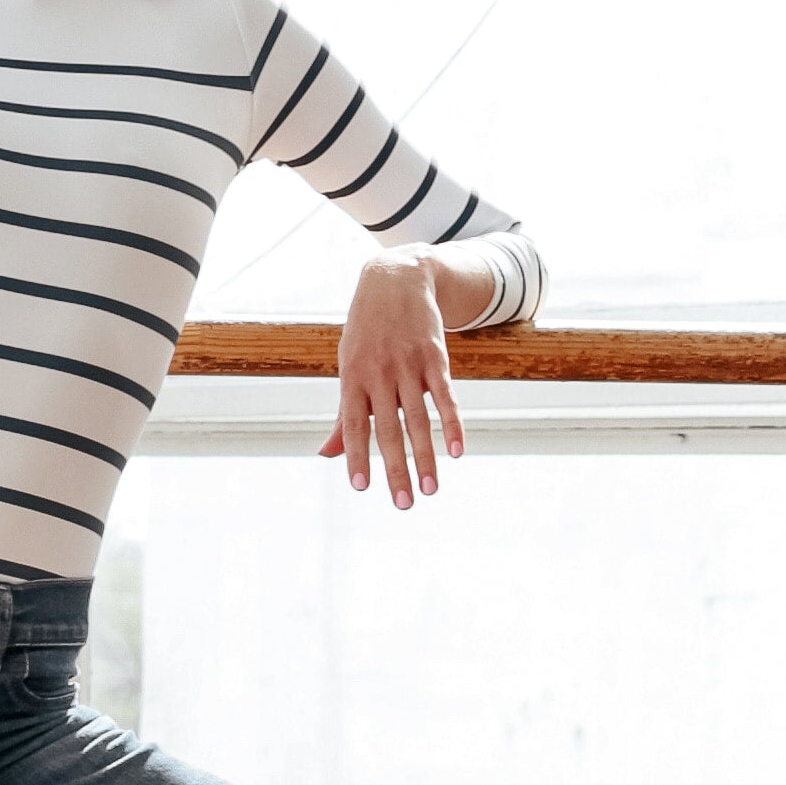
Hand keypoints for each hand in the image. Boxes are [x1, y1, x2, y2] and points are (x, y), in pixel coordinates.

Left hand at [323, 254, 464, 510]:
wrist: (395, 280)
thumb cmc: (366, 333)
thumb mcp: (348, 366)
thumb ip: (344, 415)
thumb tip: (326, 454)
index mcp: (352, 378)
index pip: (354, 425)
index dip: (356, 456)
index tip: (361, 487)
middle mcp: (379, 373)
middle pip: (389, 430)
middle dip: (396, 469)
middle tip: (403, 504)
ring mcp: (408, 364)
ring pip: (419, 419)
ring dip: (426, 457)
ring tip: (430, 489)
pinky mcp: (435, 357)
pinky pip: (445, 396)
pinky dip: (453, 424)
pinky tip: (458, 450)